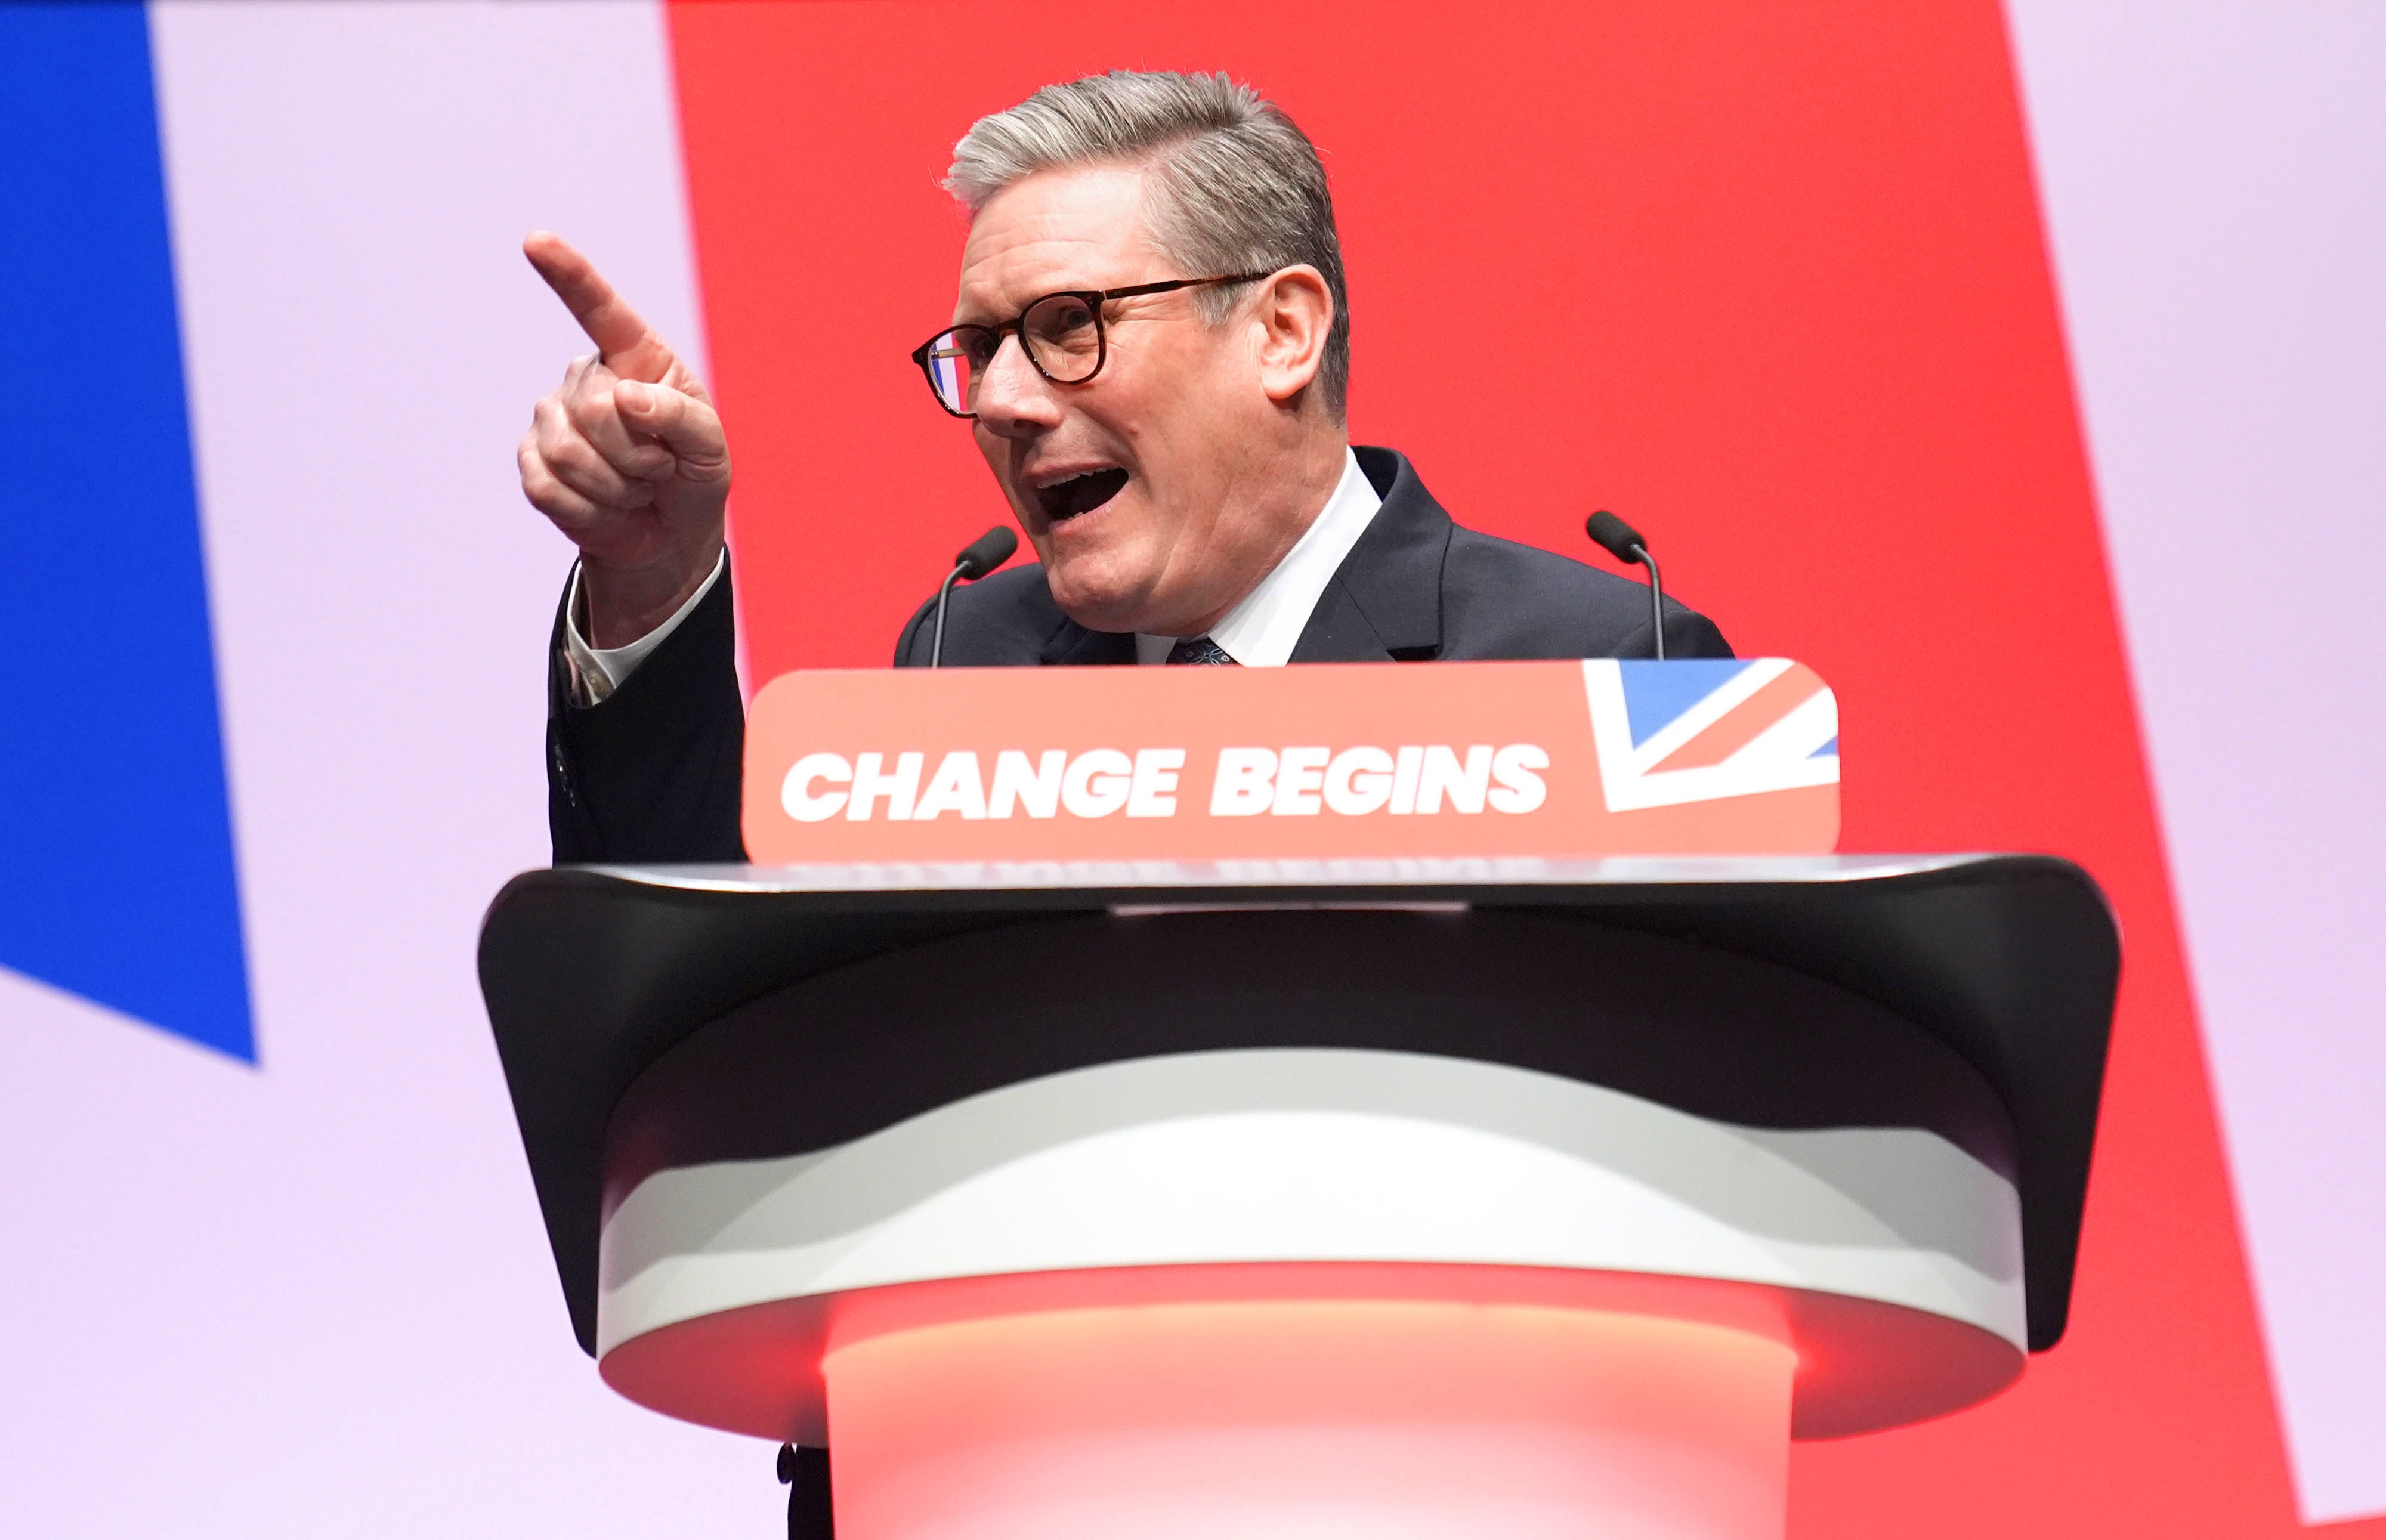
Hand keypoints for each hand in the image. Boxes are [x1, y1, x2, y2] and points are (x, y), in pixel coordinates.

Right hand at [518, 231, 729, 646]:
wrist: (667, 536)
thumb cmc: (692, 477)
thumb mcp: (709, 449)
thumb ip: (680, 416)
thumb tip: (626, 396)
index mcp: (635, 358)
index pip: (599, 308)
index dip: (569, 274)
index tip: (537, 241)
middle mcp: (586, 377)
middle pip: (596, 408)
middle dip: (638, 454)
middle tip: (657, 469)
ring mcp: (551, 417)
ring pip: (569, 451)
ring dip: (617, 486)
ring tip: (635, 487)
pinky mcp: (532, 461)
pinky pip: (549, 485)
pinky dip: (591, 509)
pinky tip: (607, 506)